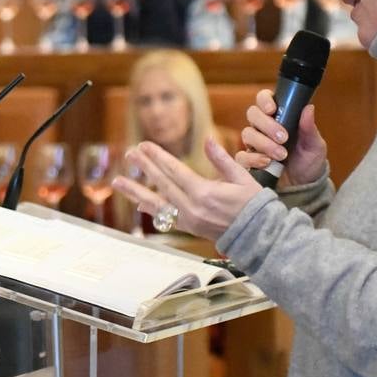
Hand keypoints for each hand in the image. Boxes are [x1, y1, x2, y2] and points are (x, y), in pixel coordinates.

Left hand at [112, 138, 263, 242]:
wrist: (258, 236)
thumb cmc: (254, 205)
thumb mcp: (242, 177)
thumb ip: (222, 159)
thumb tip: (208, 140)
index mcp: (204, 193)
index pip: (174, 170)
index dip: (157, 157)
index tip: (145, 146)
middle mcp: (192, 207)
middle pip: (162, 183)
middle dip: (144, 167)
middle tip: (130, 153)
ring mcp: (188, 219)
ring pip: (156, 203)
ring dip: (135, 191)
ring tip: (118, 182)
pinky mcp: (189, 227)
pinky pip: (165, 217)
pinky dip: (151, 209)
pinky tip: (138, 203)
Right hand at [235, 90, 326, 187]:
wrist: (304, 185)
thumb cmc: (309, 161)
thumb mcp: (314, 145)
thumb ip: (309, 128)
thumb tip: (309, 108)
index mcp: (279, 116)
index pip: (264, 98)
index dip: (264, 100)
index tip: (272, 109)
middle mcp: (263, 127)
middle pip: (253, 114)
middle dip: (267, 125)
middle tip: (283, 137)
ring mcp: (254, 143)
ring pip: (247, 134)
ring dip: (264, 144)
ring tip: (281, 155)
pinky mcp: (249, 161)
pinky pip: (241, 156)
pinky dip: (253, 159)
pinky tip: (267, 163)